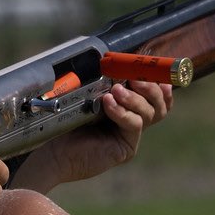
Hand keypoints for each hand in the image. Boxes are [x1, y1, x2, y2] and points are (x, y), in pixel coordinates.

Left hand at [13, 80, 172, 192]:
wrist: (53, 152)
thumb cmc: (67, 124)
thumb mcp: (89, 98)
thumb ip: (107, 84)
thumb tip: (120, 61)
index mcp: (128, 109)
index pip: (157, 97)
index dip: (160, 84)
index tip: (153, 68)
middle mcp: (133, 122)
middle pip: (159, 105)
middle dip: (150, 88)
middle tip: (135, 77)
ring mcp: (131, 136)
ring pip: (149, 114)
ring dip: (134, 98)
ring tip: (116, 90)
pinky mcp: (126, 148)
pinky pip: (134, 125)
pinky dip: (122, 111)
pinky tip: (108, 102)